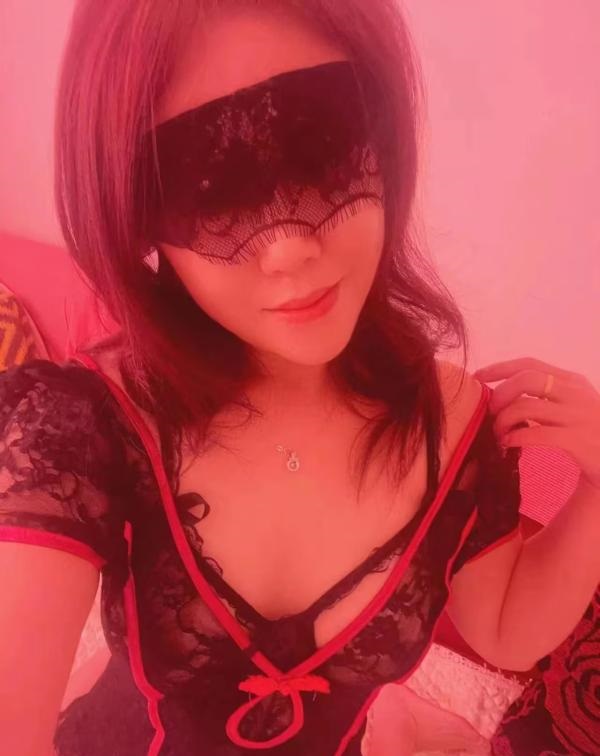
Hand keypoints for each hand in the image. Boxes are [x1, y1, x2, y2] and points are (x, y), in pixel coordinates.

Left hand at [473, 357, 599, 491]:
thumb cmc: (589, 435)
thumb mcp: (572, 407)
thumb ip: (546, 397)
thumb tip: (501, 395)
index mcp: (573, 381)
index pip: (529, 364)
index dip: (499, 368)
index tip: (477, 377)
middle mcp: (577, 394)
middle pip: (526, 379)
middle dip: (500, 393)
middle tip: (490, 412)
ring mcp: (579, 416)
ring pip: (526, 407)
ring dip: (503, 421)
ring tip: (498, 434)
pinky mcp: (578, 441)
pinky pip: (535, 435)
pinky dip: (514, 438)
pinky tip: (508, 445)